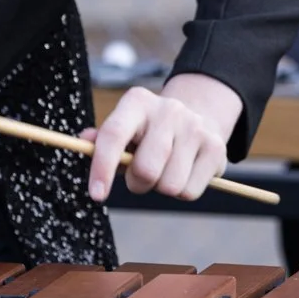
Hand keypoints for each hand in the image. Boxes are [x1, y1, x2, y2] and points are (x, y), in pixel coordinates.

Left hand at [84, 73, 242, 202]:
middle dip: (138, 183)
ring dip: (161, 188)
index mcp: (137, 102)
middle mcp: (168, 110)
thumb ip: (102, 140)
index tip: (96, 195)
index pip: (114, 135)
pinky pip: (189, 192)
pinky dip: (182, 191)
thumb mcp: (124, 128)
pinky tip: (183, 171)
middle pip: (145, 170)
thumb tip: (83, 142)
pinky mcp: (216, 147)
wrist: (197, 116)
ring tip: (164, 170)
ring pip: (169, 186)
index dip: (101, 167)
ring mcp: (195, 127)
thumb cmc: (148, 131)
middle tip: (140, 176)